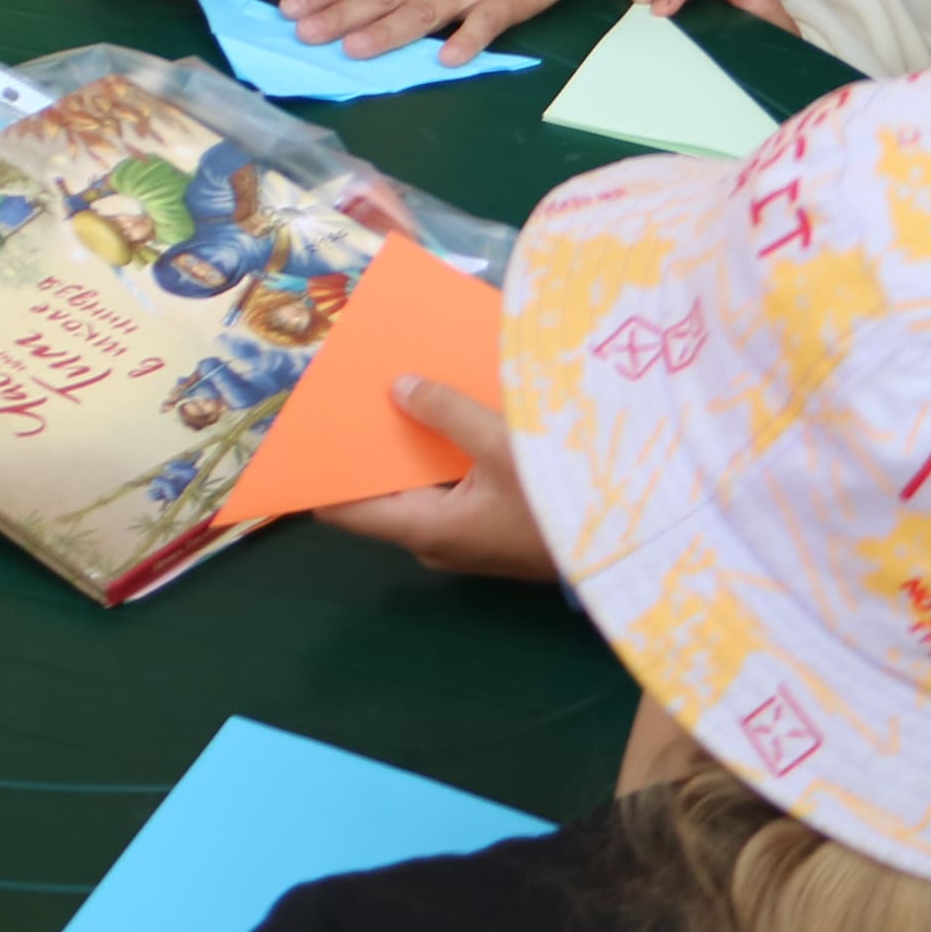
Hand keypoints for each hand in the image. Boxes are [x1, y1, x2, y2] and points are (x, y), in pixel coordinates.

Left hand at [312, 379, 554, 581]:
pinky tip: (447, 412)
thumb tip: (399, 387)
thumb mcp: (502, 445)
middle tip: (355, 386)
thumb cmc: (556, 502)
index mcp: (424, 529)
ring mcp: (463, 537)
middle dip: (370, 441)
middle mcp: (434, 540)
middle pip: (382, 490)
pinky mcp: (489, 528)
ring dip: (409, 444)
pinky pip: (448, 488)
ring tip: (397, 387)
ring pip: (418, 487)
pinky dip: (440, 455)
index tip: (304, 427)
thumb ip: (447, 412)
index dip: (320, 471)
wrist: (626, 545)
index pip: (345, 509)